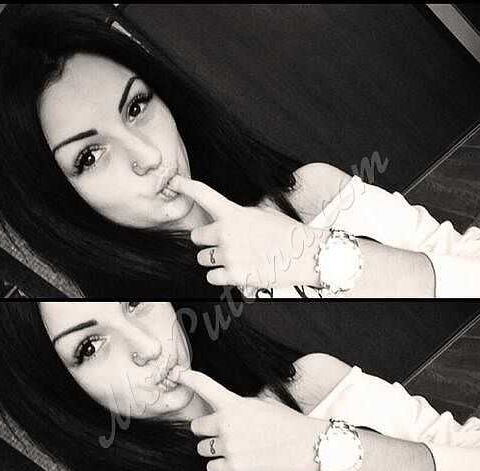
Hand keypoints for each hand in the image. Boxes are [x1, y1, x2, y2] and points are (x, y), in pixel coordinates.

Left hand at [168, 175, 326, 288]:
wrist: (306, 254)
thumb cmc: (288, 233)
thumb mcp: (263, 212)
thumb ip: (239, 214)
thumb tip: (227, 218)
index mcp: (234, 213)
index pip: (203, 194)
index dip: (185, 186)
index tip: (173, 182)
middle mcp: (226, 233)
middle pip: (196, 237)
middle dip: (207, 240)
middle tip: (225, 243)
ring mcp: (229, 256)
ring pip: (203, 259)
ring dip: (214, 259)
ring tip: (237, 258)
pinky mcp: (235, 276)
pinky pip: (212, 277)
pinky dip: (221, 276)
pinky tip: (238, 270)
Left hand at [176, 369, 325, 470]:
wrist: (305, 444)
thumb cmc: (286, 422)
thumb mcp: (261, 404)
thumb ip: (237, 407)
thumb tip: (224, 412)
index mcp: (234, 404)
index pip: (205, 386)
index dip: (188, 378)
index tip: (176, 374)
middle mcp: (226, 423)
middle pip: (196, 427)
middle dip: (206, 430)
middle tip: (223, 432)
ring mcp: (229, 446)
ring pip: (202, 449)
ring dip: (213, 449)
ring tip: (235, 447)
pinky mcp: (234, 467)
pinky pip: (212, 468)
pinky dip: (220, 466)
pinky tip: (236, 460)